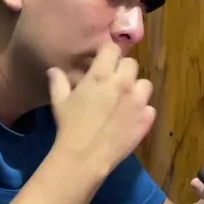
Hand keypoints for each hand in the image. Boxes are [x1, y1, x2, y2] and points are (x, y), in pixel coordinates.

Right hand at [47, 43, 156, 173]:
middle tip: (113, 82)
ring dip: (136, 89)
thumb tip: (54, 70)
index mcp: (101, 75)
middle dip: (122, 70)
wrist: (85, 156)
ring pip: (145, 83)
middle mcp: (123, 83)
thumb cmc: (69, 126)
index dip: (108, 54)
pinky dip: (142, 111)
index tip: (103, 62)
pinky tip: (129, 119)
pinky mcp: (147, 118)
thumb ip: (59, 81)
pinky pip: (149, 107)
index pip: (113, 48)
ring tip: (125, 100)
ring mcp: (138, 101)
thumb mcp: (59, 101)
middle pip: (131, 63)